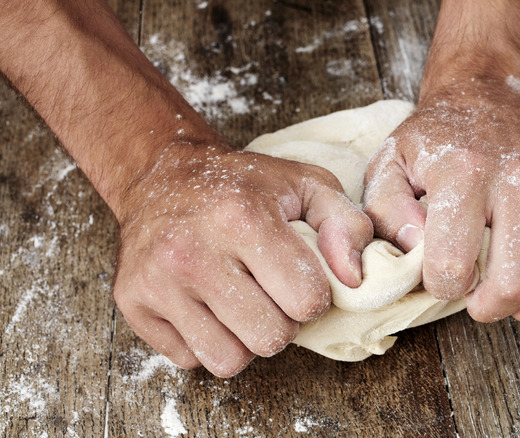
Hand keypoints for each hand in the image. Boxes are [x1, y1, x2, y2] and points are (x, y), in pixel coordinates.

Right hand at [113, 142, 372, 375]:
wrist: (162, 176)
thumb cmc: (244, 186)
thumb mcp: (307, 185)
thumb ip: (347, 225)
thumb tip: (354, 279)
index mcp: (242, 217)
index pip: (306, 301)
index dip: (313, 295)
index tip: (299, 277)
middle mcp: (192, 251)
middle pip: (270, 339)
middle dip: (282, 322)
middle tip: (269, 291)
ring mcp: (157, 281)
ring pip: (228, 361)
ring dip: (244, 339)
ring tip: (240, 301)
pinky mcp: (132, 304)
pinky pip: (190, 360)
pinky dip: (206, 341)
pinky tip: (206, 305)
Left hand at [363, 85, 519, 322]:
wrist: (488, 98)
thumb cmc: (437, 139)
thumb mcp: (390, 164)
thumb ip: (385, 213)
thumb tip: (414, 252)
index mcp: (465, 172)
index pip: (454, 266)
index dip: (440, 286)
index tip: (438, 275)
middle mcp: (519, 179)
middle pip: (514, 282)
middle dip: (487, 308)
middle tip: (473, 298)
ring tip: (504, 296)